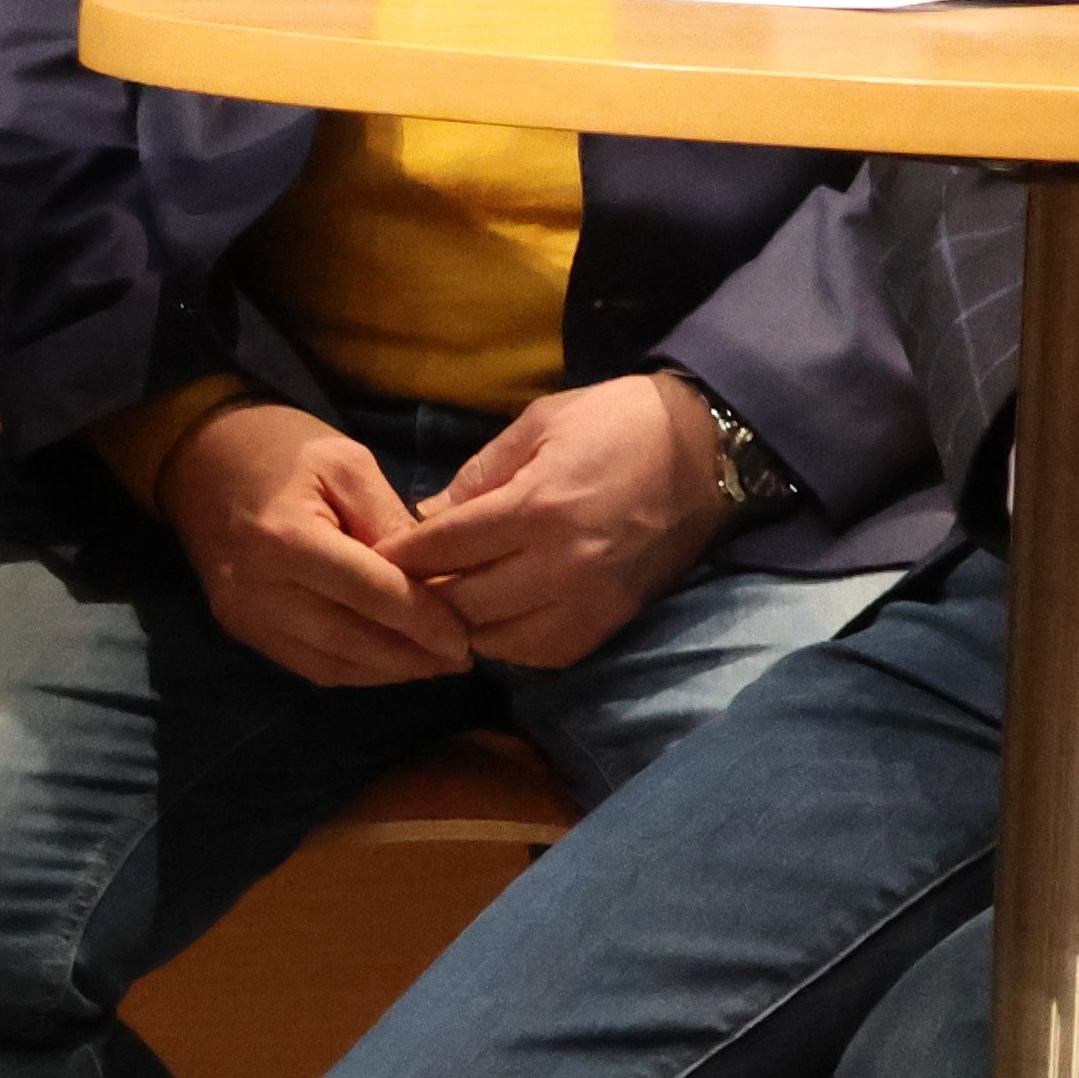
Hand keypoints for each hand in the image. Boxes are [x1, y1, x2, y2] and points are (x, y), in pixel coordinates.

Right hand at [155, 398, 474, 687]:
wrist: (200, 455)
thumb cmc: (280, 446)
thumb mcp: (346, 462)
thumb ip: (390, 521)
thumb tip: (433, 578)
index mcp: (286, 539)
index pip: (371, 594)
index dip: (423, 620)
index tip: (467, 636)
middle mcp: (259, 590)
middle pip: (350, 641)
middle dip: (412, 657)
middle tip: (461, 658)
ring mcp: (244, 616)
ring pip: (329, 665)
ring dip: (386, 672)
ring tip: (434, 665)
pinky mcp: (240, 628)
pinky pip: (305, 664)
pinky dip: (353, 670)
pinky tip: (389, 662)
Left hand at [396, 375, 724, 670]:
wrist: (708, 454)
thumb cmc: (618, 423)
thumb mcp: (542, 423)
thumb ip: (480, 473)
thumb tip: (426, 514)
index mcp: (538, 506)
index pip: (444, 547)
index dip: (399, 555)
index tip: (371, 556)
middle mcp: (560, 564)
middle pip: (460, 603)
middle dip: (420, 596)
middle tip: (395, 586)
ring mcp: (586, 601)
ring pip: (494, 639)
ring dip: (460, 626)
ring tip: (439, 608)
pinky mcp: (607, 623)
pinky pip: (539, 654)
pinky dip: (506, 644)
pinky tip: (493, 622)